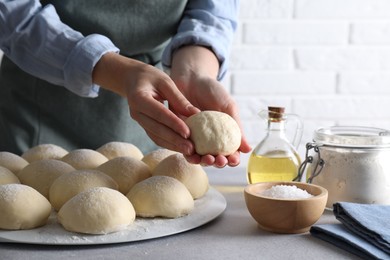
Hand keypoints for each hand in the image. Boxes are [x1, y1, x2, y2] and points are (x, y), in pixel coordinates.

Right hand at [92, 52, 198, 154]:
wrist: (132, 79)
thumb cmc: (150, 77)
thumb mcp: (165, 81)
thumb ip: (179, 98)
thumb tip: (196, 114)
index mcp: (139, 98)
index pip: (159, 113)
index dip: (174, 124)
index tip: (188, 133)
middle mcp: (136, 112)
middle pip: (157, 129)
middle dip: (175, 140)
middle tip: (191, 149)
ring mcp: (139, 121)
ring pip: (156, 137)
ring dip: (173, 145)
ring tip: (189, 151)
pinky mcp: (144, 126)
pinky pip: (156, 137)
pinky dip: (169, 143)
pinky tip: (181, 147)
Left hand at [170, 46, 251, 167]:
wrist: (190, 78)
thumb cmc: (212, 90)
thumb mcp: (228, 107)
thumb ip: (236, 127)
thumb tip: (248, 149)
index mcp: (224, 134)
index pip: (230, 153)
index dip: (232, 160)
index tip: (232, 159)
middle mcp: (210, 139)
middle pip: (215, 158)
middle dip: (218, 163)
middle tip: (218, 160)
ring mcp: (195, 138)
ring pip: (199, 157)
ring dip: (203, 161)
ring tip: (205, 158)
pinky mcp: (179, 134)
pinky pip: (182, 147)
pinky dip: (186, 152)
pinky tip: (190, 151)